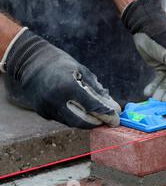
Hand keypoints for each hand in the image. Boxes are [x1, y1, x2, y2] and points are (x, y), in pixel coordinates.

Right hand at [3, 29, 120, 128]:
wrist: (30, 62)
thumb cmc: (60, 64)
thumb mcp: (81, 71)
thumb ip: (97, 89)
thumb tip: (113, 106)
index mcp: (68, 86)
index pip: (92, 106)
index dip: (106, 113)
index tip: (116, 117)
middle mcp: (56, 100)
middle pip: (82, 121)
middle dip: (98, 123)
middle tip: (109, 121)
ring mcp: (47, 108)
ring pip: (72, 122)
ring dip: (87, 121)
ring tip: (99, 116)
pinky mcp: (42, 112)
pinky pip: (63, 119)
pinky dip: (75, 117)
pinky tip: (83, 112)